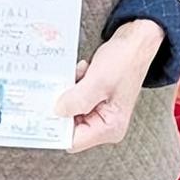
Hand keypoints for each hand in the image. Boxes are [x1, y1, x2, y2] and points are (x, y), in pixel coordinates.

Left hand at [53, 19, 164, 152]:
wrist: (136, 40)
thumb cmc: (125, 60)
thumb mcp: (98, 81)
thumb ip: (76, 100)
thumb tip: (56, 112)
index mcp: (109, 127)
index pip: (74, 140)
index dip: (57, 127)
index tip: (43, 111)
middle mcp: (105, 123)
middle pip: (70, 123)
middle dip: (64, 102)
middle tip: (66, 84)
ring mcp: (100, 110)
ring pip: (70, 106)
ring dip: (71, 89)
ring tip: (83, 73)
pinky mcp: (95, 97)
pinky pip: (76, 95)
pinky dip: (76, 82)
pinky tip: (85, 69)